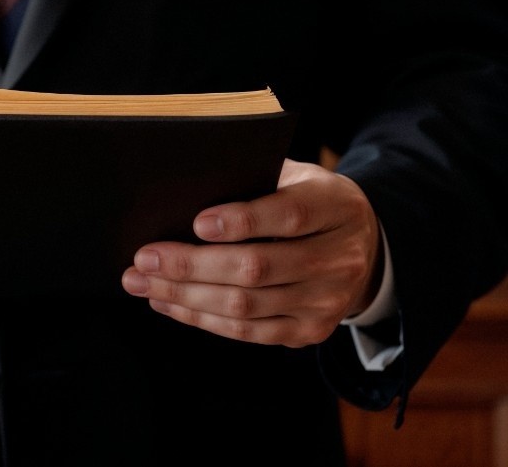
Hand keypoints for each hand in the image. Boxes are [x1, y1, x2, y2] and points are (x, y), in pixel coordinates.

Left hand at [121, 159, 382, 347]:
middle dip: (192, 265)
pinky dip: (203, 318)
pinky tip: (170, 302)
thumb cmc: (311, 201)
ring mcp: (326, 301)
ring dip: (186, 296)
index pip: (290, 216)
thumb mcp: (298, 177)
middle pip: (258, 267)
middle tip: (144, 257)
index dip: (243, 221)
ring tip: (143, 281)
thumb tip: (189, 190)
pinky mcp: (310, 331)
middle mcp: (339, 258)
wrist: (364, 248)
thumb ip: (257, 179)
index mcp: (335, 207)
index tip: (196, 221)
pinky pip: (249, 331)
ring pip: (247, 305)